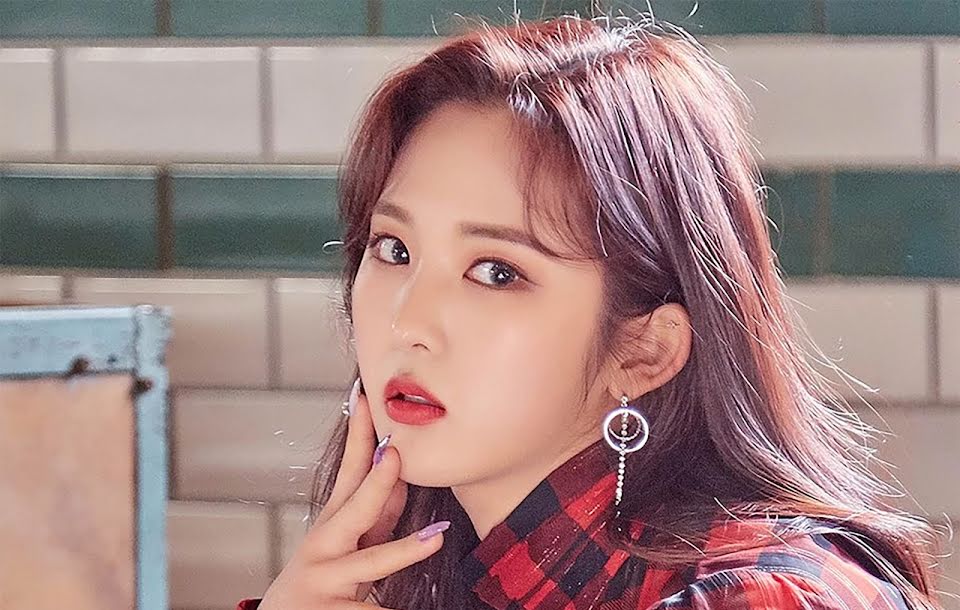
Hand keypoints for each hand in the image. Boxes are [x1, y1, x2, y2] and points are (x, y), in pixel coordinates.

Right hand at [257, 379, 447, 608]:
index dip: (357, 436)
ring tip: (438, 537)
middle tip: (394, 454)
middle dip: (375, 481)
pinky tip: (424, 608)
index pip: (348, 473)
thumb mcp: (346, 546)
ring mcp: (325, 581)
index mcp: (330, 525)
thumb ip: (375, 516)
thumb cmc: (323, 586)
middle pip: (354, 509)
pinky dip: (394, 609)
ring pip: (371, 563)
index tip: (365, 398)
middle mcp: (322, 547)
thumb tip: (401, 475)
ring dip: (405, 549)